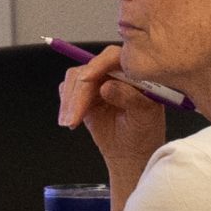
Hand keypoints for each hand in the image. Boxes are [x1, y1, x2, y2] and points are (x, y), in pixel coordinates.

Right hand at [60, 42, 166, 190]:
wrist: (131, 152)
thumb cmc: (143, 134)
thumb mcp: (144, 117)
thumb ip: (130, 98)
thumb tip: (107, 86)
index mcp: (134, 74)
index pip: (113, 58)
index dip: (97, 65)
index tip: (85, 80)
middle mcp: (115, 74)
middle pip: (87, 70)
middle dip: (78, 94)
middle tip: (74, 117)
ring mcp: (98, 83)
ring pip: (74, 79)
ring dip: (68, 101)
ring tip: (70, 122)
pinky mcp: (84, 93)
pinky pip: (67, 89)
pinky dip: (65, 104)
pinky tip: (70, 120)